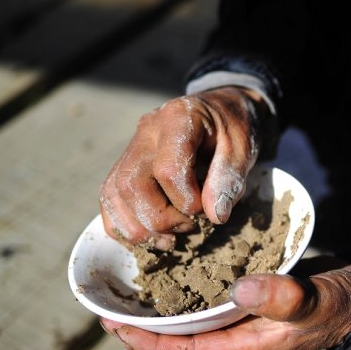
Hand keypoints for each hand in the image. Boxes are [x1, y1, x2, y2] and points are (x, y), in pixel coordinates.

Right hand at [99, 87, 267, 249]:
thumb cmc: (232, 129)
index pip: (167, 170)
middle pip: (132, 186)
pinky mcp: (122, 166)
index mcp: (177, 119)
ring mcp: (130, 149)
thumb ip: (229, 179)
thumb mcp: (242, 149)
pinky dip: (126, 226)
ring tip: (173, 236)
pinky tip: (152, 236)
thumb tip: (215, 216)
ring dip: (142, 229)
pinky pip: (108, 202)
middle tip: (192, 225)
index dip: (187, 201)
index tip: (207, 210)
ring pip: (113, 197)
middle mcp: (146, 132)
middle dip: (162, 220)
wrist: (218, 113)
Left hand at [100, 262, 350, 349]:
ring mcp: (250, 319)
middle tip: (112, 308)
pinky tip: (180, 267)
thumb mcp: (316, 300)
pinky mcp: (256, 300)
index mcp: (252, 345)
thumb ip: (283, 297)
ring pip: (197, 320)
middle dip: (146, 329)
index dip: (150, 346)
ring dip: (166, 309)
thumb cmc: (342, 301)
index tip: (116, 330)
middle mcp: (244, 336)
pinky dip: (192, 289)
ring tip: (136, 289)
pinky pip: (214, 300)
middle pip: (184, 340)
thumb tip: (238, 290)